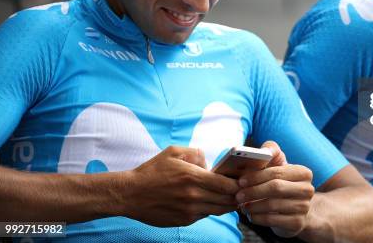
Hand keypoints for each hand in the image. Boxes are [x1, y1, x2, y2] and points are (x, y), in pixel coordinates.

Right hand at [122, 145, 239, 226]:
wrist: (130, 194)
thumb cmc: (152, 171)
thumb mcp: (173, 152)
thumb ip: (196, 153)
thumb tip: (209, 164)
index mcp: (193, 177)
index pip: (227, 185)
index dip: (238, 185)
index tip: (242, 182)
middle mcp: (194, 196)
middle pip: (227, 200)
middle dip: (237, 196)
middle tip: (242, 191)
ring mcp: (189, 211)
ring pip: (218, 210)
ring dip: (226, 205)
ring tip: (230, 197)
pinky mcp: (183, 221)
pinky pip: (204, 216)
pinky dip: (210, 209)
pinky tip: (209, 202)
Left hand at [236, 141, 313, 237]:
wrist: (295, 208)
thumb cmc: (281, 182)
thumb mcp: (278, 164)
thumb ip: (271, 151)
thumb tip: (263, 150)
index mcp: (303, 172)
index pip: (277, 172)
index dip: (257, 176)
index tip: (240, 181)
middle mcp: (307, 190)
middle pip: (276, 188)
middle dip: (253, 191)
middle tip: (238, 195)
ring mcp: (304, 207)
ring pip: (273, 205)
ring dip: (253, 206)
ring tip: (242, 206)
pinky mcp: (298, 223)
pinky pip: (273, 220)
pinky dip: (258, 217)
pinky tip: (251, 215)